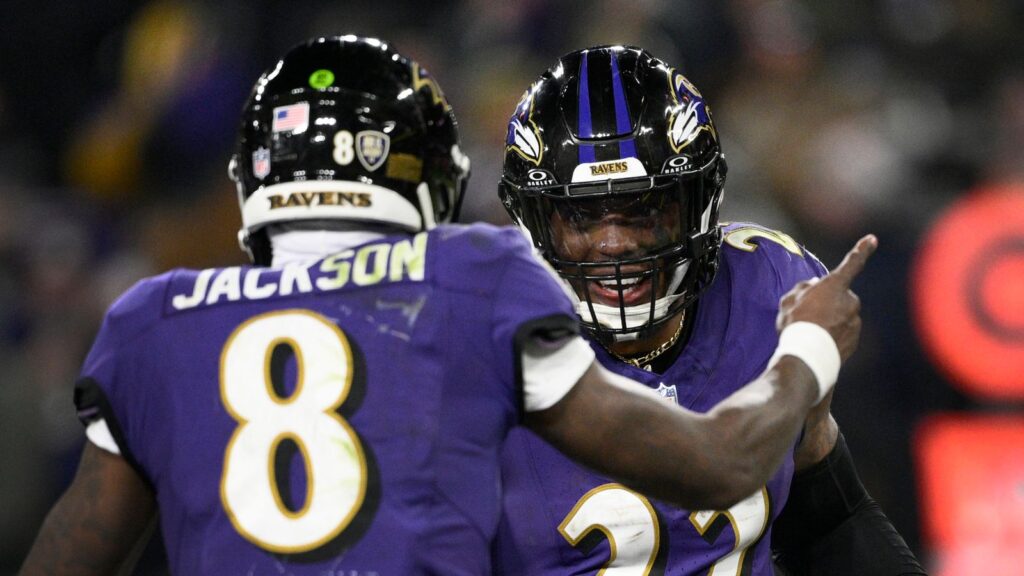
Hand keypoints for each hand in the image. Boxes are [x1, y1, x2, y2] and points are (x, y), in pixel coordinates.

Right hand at [777, 235, 876, 361]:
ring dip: (831, 320)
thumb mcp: (789, 300)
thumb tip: (813, 286)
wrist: (806, 356)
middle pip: (841, 296)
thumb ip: (803, 289)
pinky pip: (844, 332)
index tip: (872, 238)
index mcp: (835, 286)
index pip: (851, 264)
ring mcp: (854, 321)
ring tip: (811, 332)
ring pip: (843, 315)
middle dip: (829, 301)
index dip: (862, 249)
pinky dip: (834, 335)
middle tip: (808, 313)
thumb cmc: (795, 324)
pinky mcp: (855, 339)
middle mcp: (850, 301)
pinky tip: (819, 343)